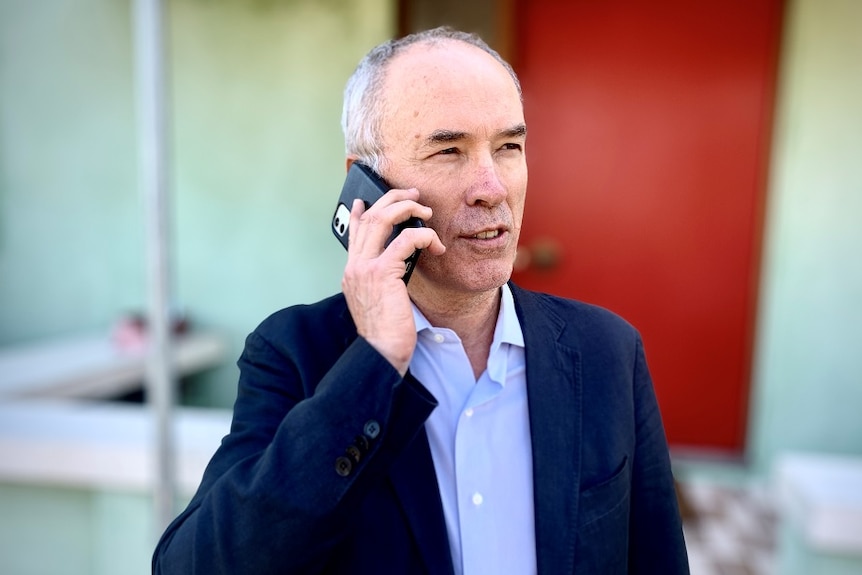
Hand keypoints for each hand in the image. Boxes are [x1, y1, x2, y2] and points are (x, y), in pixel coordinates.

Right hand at [341, 188, 444, 374]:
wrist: (381, 353)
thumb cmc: (386, 334)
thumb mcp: (380, 302)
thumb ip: (383, 281)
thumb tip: (399, 266)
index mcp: (352, 273)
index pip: (353, 234)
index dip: (359, 213)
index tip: (364, 202)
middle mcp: (354, 267)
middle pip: (369, 217)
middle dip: (393, 200)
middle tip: (414, 197)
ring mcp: (364, 268)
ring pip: (382, 219)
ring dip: (407, 209)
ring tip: (426, 212)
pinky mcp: (382, 273)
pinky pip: (405, 240)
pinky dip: (423, 236)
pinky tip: (436, 246)